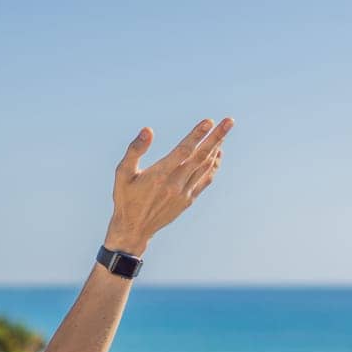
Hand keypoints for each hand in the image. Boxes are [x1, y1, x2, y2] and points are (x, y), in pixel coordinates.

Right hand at [105, 117, 232, 255]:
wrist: (134, 229)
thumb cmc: (126, 198)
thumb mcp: (122, 173)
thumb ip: (135, 150)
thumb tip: (148, 130)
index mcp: (159, 175)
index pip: (183, 151)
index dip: (197, 135)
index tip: (209, 121)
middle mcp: (175, 184)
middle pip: (201, 156)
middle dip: (216, 137)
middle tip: (229, 121)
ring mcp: (184, 193)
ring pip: (205, 167)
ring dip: (216, 148)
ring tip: (224, 132)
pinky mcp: (188, 200)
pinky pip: (205, 180)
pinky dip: (213, 166)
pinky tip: (217, 154)